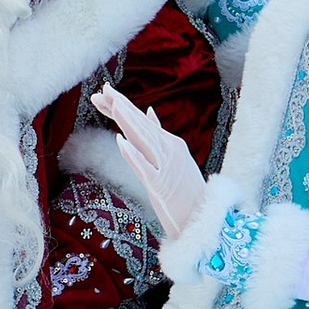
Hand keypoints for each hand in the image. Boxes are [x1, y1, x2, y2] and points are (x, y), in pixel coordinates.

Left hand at [93, 86, 206, 242]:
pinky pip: (145, 167)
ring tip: (113, 105)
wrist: (206, 217)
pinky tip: (120, 141)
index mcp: (169, 144)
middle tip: (102, 92)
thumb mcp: (175, 157)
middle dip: (120, 108)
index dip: (121, 107)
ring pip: (143, 140)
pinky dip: (133, 154)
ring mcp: (166, 167)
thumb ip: (160, 135)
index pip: (141, 121)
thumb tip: (149, 111)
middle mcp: (169, 150)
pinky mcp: (161, 186)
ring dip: (128, 122)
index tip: (103, 92)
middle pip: (140, 126)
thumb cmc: (188, 190)